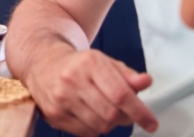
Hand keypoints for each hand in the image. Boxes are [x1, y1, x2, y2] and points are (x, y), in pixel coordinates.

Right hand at [26, 49, 157, 135]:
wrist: (42, 63)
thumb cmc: (79, 65)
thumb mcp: (105, 63)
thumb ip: (128, 75)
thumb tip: (145, 81)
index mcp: (90, 63)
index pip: (120, 94)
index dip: (139, 111)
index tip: (150, 122)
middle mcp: (73, 79)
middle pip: (111, 113)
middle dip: (126, 118)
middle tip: (127, 114)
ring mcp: (61, 98)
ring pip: (100, 125)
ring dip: (110, 124)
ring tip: (106, 112)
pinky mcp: (53, 113)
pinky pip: (86, 133)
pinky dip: (95, 129)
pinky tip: (90, 115)